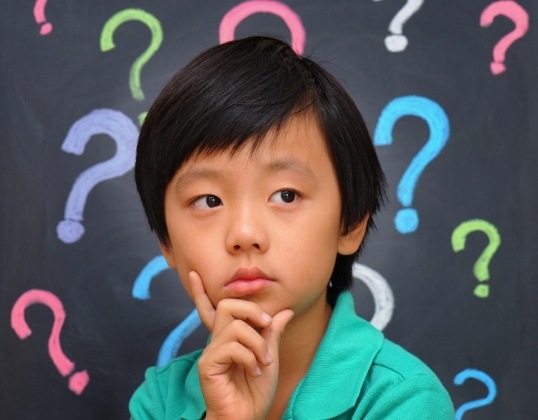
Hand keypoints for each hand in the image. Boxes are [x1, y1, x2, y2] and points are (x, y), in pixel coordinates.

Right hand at [189, 271, 293, 419]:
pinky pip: (232, 346)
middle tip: (266, 324)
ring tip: (264, 361)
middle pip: (227, 306)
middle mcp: (217, 341)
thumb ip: (273, 334)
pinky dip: (250, 356)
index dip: (200, 292)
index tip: (193, 274)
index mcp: (229, 337)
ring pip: (235, 325)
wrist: (247, 418)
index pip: (214, 309)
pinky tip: (254, 370)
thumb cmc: (256, 391)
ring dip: (258, 342)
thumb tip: (284, 311)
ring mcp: (211, 352)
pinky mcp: (209, 365)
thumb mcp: (270, 357)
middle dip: (251, 309)